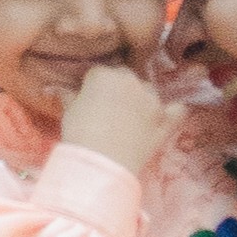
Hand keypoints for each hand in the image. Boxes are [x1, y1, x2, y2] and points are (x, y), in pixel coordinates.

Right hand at [61, 64, 177, 176]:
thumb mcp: (69, 112)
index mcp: (104, 75)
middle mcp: (131, 81)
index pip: (99, 73)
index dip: (95, 87)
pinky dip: (174, 111)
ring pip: (149, 91)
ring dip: (142, 99)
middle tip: (110, 110)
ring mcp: (152, 99)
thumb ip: (69, 96)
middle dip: (119, 89)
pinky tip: (167, 116)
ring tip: (133, 119)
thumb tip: (58, 89)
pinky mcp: (165, 119)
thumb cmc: (80, 136)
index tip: (91, 100)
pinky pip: (178, 109)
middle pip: (126, 77)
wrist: (102, 163)